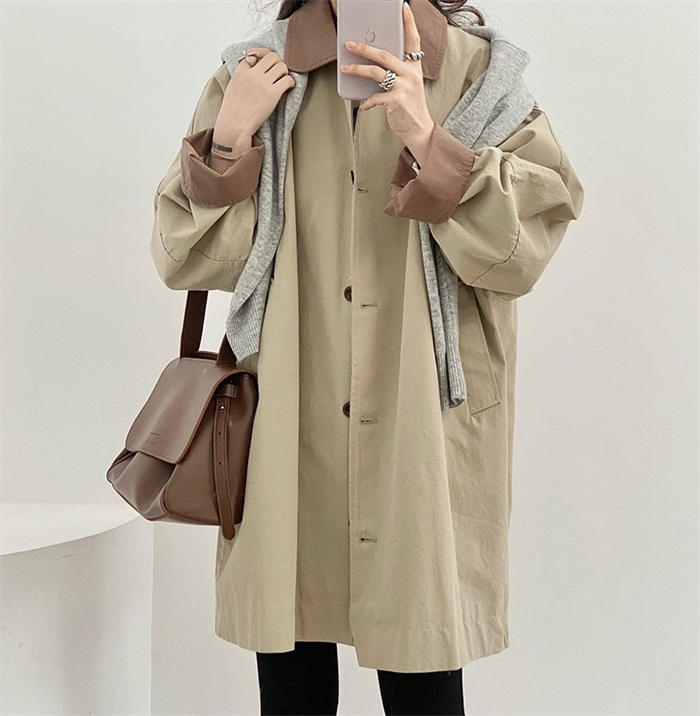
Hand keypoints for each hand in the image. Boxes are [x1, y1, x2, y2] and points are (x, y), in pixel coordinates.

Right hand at [213, 47, 295, 153]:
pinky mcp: (273, 93)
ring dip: (285, 72)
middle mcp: (252, 73)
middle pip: (271, 56)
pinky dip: (291, 82)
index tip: (266, 67)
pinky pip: (288, 80)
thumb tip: (251, 67)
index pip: (255, 54)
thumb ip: (242, 75)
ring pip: (282, 66)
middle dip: (277, 63)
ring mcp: (263, 83)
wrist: (234, 126)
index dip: (262, 58)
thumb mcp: (232, 87)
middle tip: (278, 73)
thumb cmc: (233, 111)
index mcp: (241, 71)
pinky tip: (288, 88)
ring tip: (283, 81)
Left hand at [339, 1, 434, 164]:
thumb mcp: (408, 85)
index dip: (408, 23)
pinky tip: (364, 104)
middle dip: (365, 48)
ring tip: (346, 68)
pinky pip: (375, 96)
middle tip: (350, 43)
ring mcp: (404, 86)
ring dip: (358, 69)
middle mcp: (411, 74)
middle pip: (385, 54)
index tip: (403, 7)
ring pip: (377, 72)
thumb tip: (373, 64)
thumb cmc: (410, 106)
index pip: (413, 40)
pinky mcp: (397, 100)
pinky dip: (367, 101)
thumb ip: (396, 72)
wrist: (419, 129)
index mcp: (414, 67)